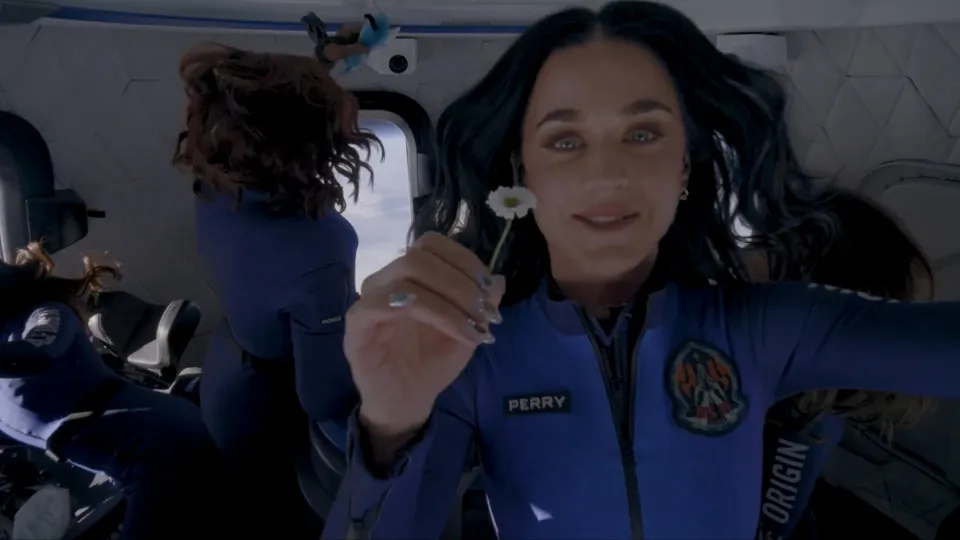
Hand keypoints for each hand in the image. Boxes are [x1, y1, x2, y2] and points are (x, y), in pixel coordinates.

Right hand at [346, 232, 504, 436]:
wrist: (406, 401)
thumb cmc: (432, 362)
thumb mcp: (467, 329)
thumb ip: (481, 302)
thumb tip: (499, 279)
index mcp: (410, 275)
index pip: (433, 244)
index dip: (466, 261)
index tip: (490, 291)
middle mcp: (387, 279)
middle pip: (420, 254)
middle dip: (461, 281)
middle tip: (485, 312)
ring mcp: (369, 297)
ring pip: (407, 274)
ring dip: (450, 299)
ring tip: (474, 327)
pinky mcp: (357, 322)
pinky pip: (382, 302)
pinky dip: (430, 313)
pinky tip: (455, 332)